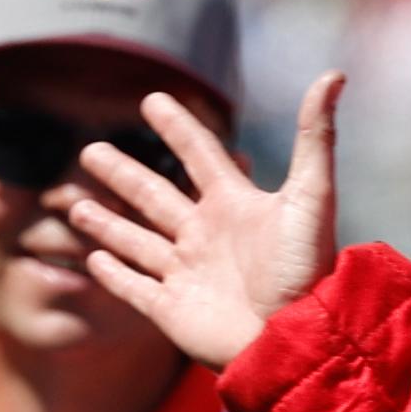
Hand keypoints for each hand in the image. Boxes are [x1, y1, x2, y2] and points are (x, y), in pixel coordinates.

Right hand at [52, 74, 342, 369]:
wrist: (293, 337)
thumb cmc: (304, 269)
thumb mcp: (311, 195)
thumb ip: (315, 136)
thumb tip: (334, 74)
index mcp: (233, 205)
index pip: (199, 155)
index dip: (178, 127)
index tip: (153, 101)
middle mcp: (205, 236)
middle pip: (154, 195)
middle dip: (122, 174)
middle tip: (90, 151)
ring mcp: (186, 274)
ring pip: (136, 240)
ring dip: (107, 222)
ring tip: (76, 203)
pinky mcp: (171, 310)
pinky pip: (135, 288)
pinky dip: (114, 274)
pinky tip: (94, 259)